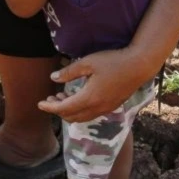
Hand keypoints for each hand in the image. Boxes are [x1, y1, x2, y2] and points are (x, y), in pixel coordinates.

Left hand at [39, 48, 153, 122]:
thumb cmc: (113, 61)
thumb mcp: (88, 62)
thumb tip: (53, 78)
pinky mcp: (112, 106)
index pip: (63, 108)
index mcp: (88, 98)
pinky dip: (80, 110)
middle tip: (51, 97)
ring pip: (81, 117)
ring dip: (69, 110)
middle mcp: (96, 108)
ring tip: (63, 95)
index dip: (49, 107)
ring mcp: (105, 109)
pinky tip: (79, 96)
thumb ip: (69, 72)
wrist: (139, 65)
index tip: (39, 103)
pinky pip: (91, 114)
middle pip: (71, 117)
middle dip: (58, 110)